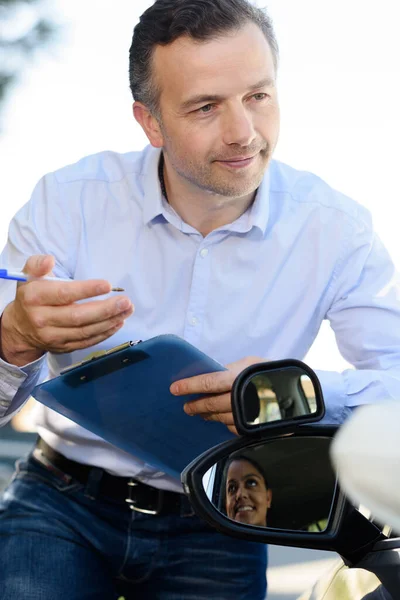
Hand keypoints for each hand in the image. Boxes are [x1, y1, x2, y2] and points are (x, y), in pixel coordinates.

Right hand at [0, 254, 133, 365]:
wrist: (20, 327)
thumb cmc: (32, 295)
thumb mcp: (28, 275)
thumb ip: (38, 264)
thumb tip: (50, 261)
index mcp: (34, 298)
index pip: (63, 294)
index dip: (86, 290)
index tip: (107, 285)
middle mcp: (42, 319)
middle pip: (78, 316)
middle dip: (105, 309)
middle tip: (125, 301)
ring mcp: (53, 336)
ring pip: (85, 331)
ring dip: (110, 321)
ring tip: (127, 310)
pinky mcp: (63, 347)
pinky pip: (87, 342)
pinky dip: (105, 333)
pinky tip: (118, 322)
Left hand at [170, 356, 265, 434]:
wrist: (301, 392)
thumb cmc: (274, 373)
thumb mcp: (252, 363)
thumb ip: (230, 369)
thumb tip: (211, 375)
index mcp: (239, 378)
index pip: (208, 382)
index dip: (189, 386)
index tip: (175, 389)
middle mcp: (241, 398)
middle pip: (210, 404)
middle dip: (195, 405)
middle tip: (186, 406)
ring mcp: (247, 415)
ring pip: (219, 417)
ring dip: (207, 415)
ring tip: (199, 412)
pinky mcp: (253, 428)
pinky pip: (232, 428)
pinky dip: (223, 423)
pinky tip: (218, 419)